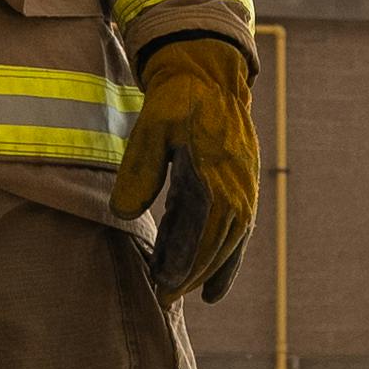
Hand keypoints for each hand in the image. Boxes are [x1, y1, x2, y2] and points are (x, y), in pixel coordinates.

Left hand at [111, 34, 259, 298]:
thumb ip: (140, 170)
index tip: (164, 289)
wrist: (208, 69)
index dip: (185, 266)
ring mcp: (243, 185)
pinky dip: (224, 252)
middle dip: (195, 275)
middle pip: (220, 245)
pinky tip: (210, 273)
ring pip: (231, 239)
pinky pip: (234, 226)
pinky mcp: (238, 182)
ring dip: (213, 268)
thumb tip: (125, 214)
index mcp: (218, 176)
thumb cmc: (179, 97)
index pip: (205, 235)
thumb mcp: (153, 127)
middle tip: (166, 300)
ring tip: (196, 296)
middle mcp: (238, 186)